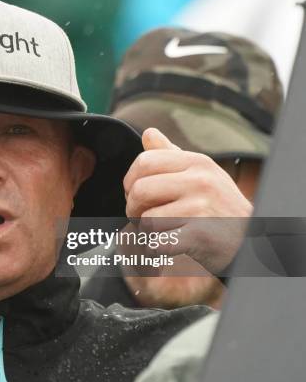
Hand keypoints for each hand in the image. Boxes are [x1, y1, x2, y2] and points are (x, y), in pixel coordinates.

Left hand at [123, 128, 252, 273]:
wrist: (250, 241)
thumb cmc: (218, 207)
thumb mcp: (201, 174)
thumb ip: (171, 155)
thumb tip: (149, 133)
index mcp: (197, 162)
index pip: (144, 161)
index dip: (130, 181)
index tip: (136, 194)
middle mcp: (201, 181)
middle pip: (140, 190)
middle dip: (133, 208)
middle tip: (142, 217)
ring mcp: (202, 208)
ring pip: (147, 220)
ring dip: (146, 231)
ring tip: (161, 231)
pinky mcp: (201, 235)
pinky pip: (158, 242)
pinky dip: (156, 248)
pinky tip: (168, 245)